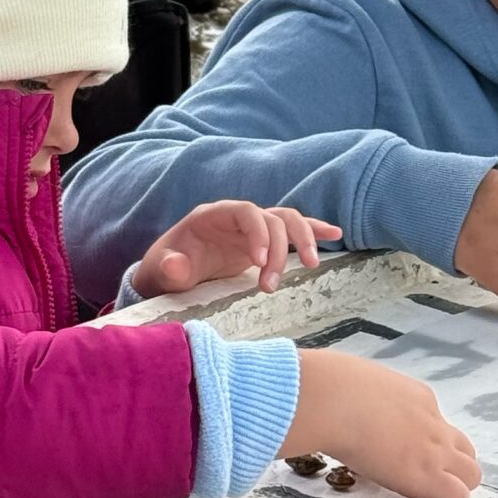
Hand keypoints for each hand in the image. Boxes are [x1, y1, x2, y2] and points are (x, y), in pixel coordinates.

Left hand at [130, 202, 340, 296]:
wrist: (170, 272)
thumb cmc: (166, 268)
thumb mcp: (161, 271)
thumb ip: (168, 268)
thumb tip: (176, 265)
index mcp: (212, 215)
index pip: (244, 211)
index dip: (257, 232)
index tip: (259, 262)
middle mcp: (237, 217)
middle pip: (271, 218)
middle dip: (278, 250)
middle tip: (271, 285)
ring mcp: (253, 227)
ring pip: (287, 220)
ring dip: (303, 239)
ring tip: (311, 265)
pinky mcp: (264, 241)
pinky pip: (292, 229)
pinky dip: (314, 230)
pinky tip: (335, 234)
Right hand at [287, 348, 479, 497]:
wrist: (333, 402)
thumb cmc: (328, 387)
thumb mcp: (354, 383)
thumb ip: (360, 396)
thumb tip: (340, 402)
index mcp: (416, 396)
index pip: (436, 423)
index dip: (423, 442)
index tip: (400, 450)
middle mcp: (433, 422)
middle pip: (466, 449)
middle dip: (451, 465)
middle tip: (419, 476)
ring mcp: (434, 449)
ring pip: (471, 474)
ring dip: (452, 485)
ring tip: (422, 494)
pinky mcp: (428, 475)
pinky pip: (455, 496)